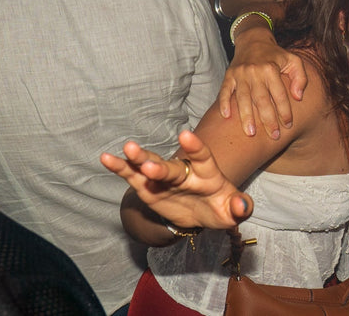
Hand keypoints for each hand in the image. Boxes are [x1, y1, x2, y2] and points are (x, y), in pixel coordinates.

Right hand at [100, 129, 252, 229]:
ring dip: (138, 159)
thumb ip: (239, 207)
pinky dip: (120, 167)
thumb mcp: (232, 211)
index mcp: (207, 173)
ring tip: (127, 149)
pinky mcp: (147, 186)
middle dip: (160, 166)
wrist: (199, 213)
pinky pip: (131, 175)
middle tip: (148, 165)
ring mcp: (163, 177)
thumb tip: (242, 207)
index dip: (195, 147)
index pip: (202, 157)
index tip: (186, 136)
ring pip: (149, 164)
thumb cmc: (219, 208)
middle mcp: (183, 171)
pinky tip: (106, 158)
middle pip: (171, 167)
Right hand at [219, 27, 307, 137]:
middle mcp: (254, 71)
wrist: (254, 40)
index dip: (284, 111)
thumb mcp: (294, 61)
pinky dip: (224, 103)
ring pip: (242, 98)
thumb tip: (298, 97)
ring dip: (246, 116)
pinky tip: (226, 116)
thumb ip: (300, 78)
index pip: (279, 94)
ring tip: (250, 133)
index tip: (288, 125)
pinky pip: (224, 91)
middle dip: (268, 119)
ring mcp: (240, 74)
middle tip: (273, 135)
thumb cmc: (276, 55)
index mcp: (271, 68)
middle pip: (261, 99)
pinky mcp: (229, 75)